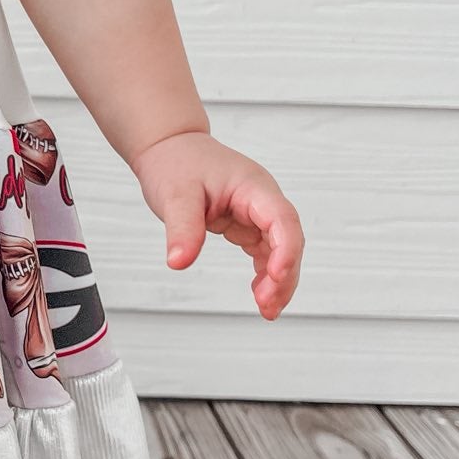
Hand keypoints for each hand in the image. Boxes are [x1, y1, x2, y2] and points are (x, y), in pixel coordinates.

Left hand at [133, 129, 302, 319]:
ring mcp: (257, 212)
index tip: (276, 276)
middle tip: (268, 307)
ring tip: (267, 310)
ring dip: (278, 280)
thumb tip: (179, 263)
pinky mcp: (247, 224)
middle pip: (288, 240)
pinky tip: (261, 294)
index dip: (285, 249)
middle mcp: (262, 200)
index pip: (281, 219)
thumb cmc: (175, 163)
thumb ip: (182, 228)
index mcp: (253, 186)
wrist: (170, 148)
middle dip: (284, 275)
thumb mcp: (174, 195)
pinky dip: (266, 275)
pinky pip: (265, 252)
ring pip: (281, 250)